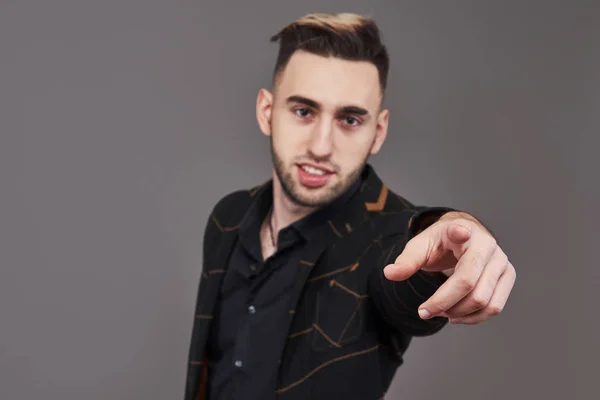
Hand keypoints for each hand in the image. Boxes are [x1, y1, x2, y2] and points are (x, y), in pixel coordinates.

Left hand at [383, 213, 515, 324]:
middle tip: (424, 311)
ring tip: (440, 313)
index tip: (461, 232)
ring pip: (485, 300)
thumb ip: (406, 260)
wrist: (464, 238)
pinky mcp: (508, 276)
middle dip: (444, 302)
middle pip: (469, 283)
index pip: (462, 231)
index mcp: (462, 230)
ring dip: (460, 314)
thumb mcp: (420, 246)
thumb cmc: (440, 242)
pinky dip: (474, 318)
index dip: (461, 232)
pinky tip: (455, 316)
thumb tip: (389, 273)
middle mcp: (487, 245)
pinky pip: (495, 306)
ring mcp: (501, 261)